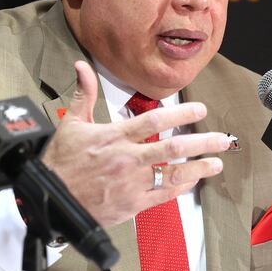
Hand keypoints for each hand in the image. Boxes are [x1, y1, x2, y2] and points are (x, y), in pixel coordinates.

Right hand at [41, 60, 228, 225]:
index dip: (180, 113)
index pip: (154, 121)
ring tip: (216, 163)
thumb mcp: (71, 123)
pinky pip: (163, 195)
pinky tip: (194, 181)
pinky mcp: (132, 204)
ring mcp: (131, 182)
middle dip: (201, 142)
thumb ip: (84, 93)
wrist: (50, 199)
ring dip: (198, 167)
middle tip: (221, 139)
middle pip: (172, 147)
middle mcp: (127, 159)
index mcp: (115, 137)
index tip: (200, 110)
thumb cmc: (61, 162)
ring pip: (173, 173)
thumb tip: (82, 66)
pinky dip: (180, 187)